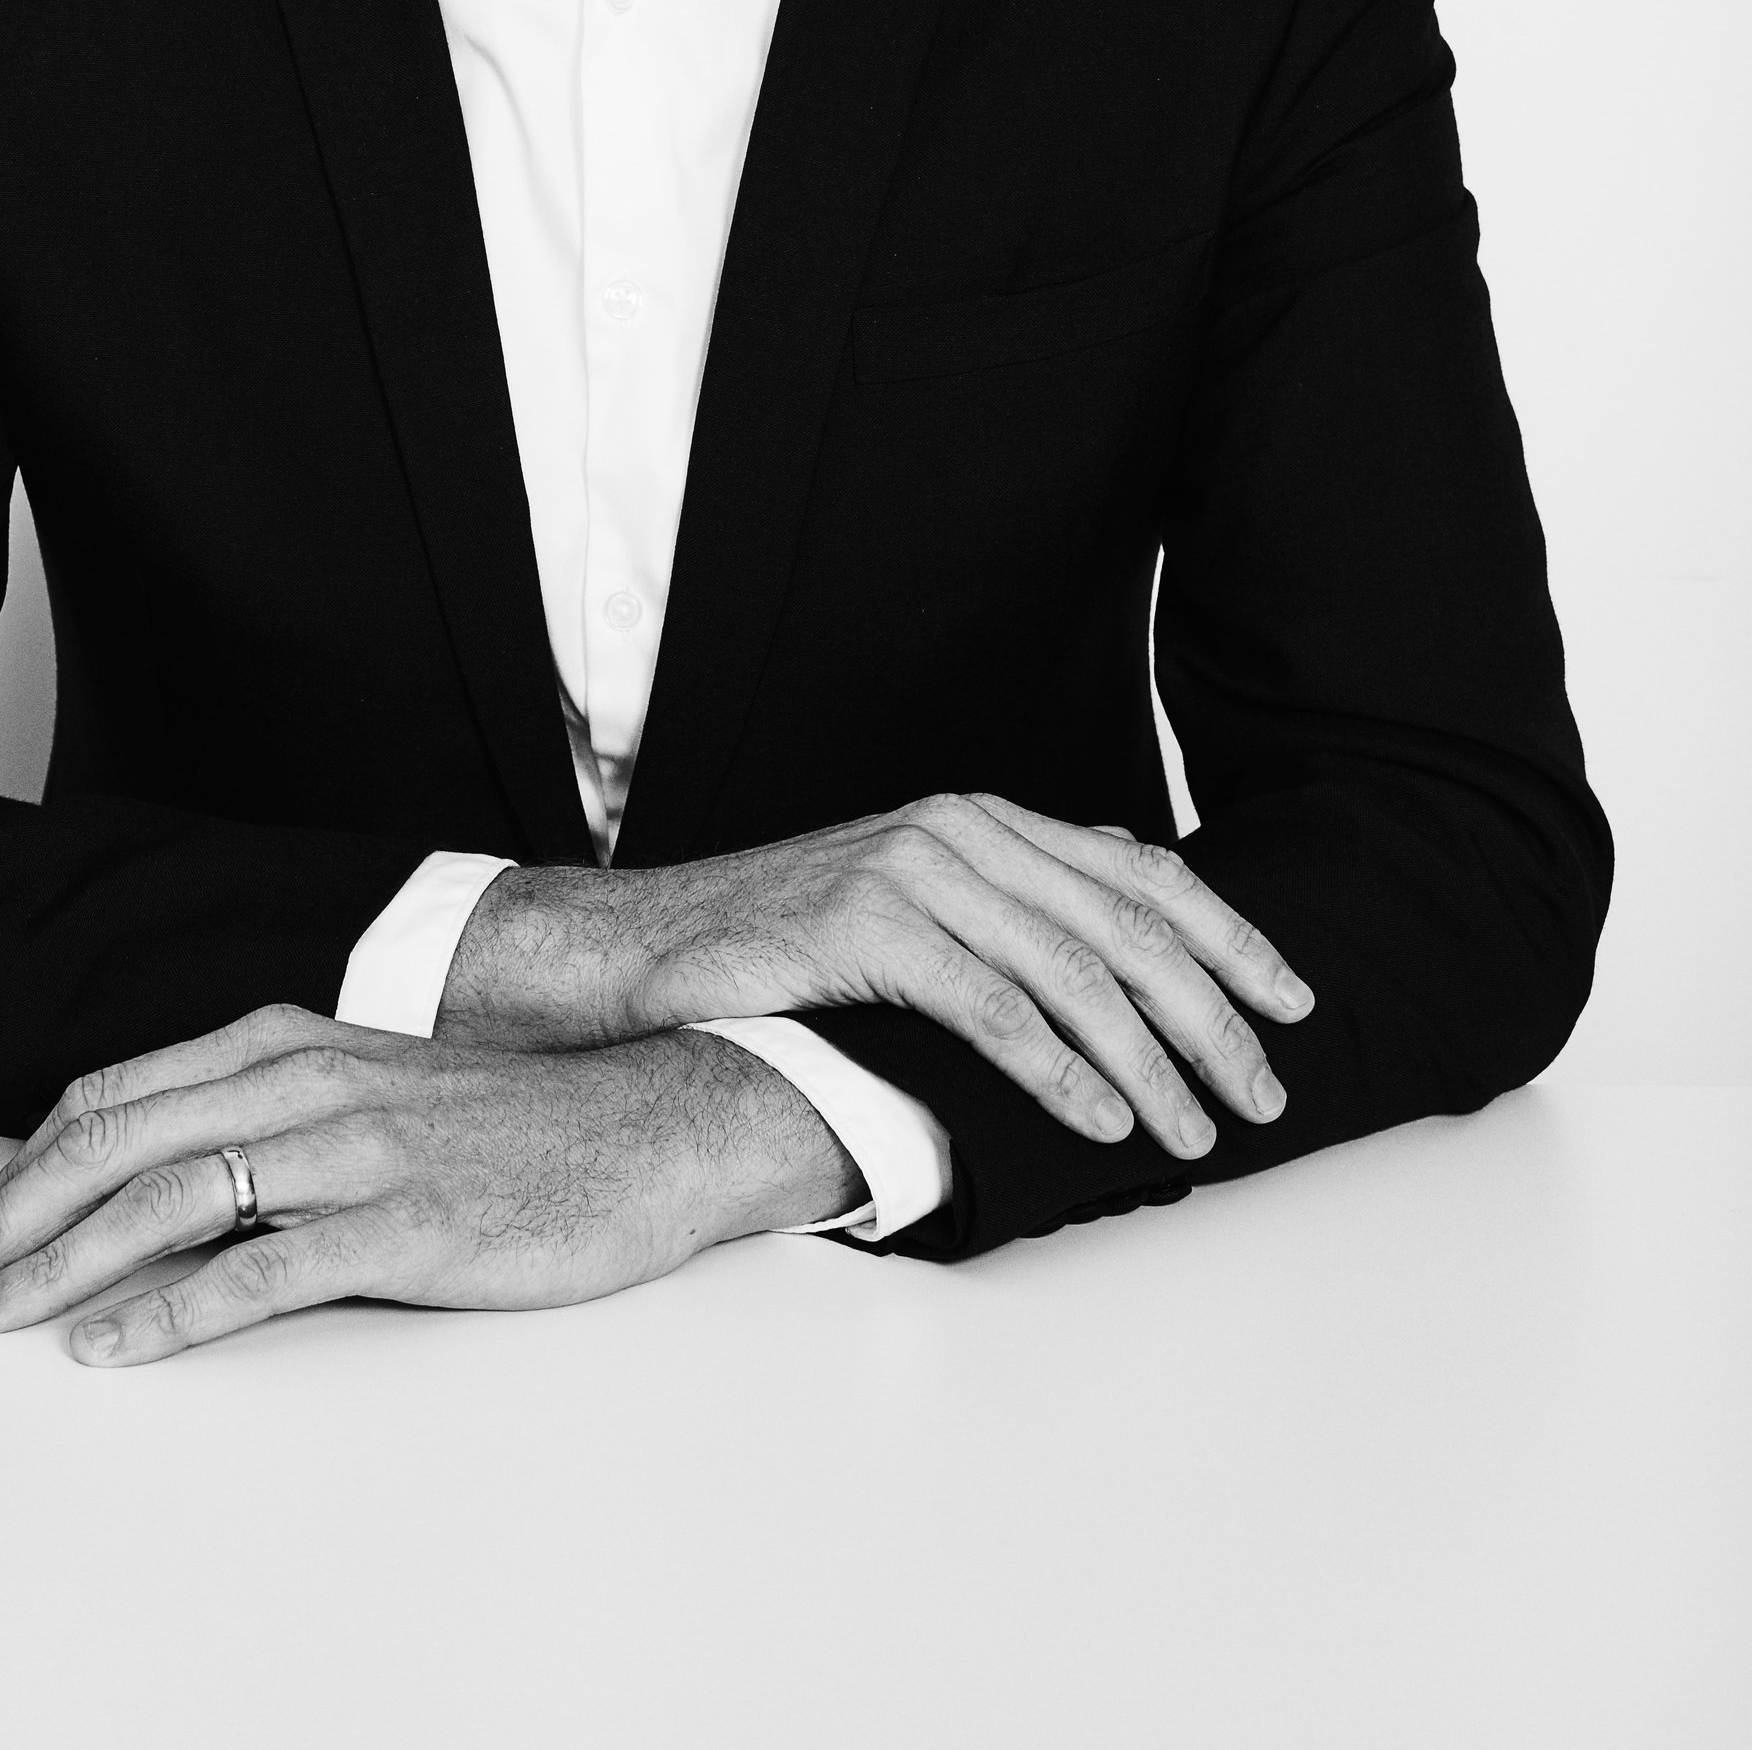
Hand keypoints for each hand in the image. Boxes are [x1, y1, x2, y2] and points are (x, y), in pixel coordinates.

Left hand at [0, 1005, 859, 1367]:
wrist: (654, 1127)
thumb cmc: (512, 1124)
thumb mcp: (376, 1093)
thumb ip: (277, 1117)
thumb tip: (170, 1179)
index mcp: (293, 1041)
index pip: (118, 1095)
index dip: (29, 1163)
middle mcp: (310, 1080)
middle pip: (118, 1142)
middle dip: (12, 1216)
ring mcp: (357, 1148)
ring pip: (168, 1196)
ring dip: (62, 1262)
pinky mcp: (404, 1225)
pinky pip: (258, 1267)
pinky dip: (169, 1308)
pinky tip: (111, 1344)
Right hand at [438, 795, 1315, 1167]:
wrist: (655, 948)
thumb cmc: (792, 944)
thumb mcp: (919, 904)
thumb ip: (1014, 902)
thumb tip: (1124, 912)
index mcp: (985, 821)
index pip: (1141, 873)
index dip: (1230, 936)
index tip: (1295, 1003)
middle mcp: (960, 830)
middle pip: (1125, 923)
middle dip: (1212, 1015)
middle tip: (1264, 1094)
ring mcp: (914, 870)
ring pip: (1072, 969)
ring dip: (1150, 1060)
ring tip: (1195, 1130)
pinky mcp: (868, 925)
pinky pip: (991, 1005)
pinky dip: (1059, 1068)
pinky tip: (1102, 1118)